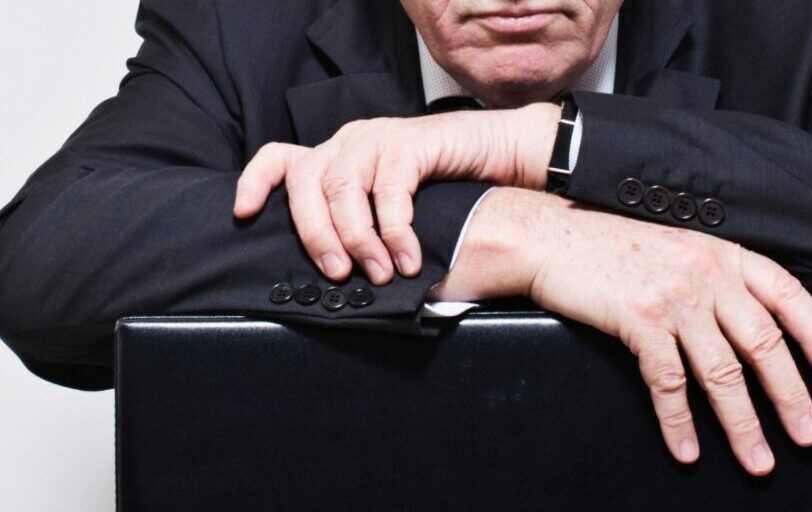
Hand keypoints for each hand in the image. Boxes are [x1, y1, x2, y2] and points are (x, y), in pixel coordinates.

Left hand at [232, 103, 559, 283]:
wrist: (499, 156)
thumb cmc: (446, 191)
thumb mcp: (391, 210)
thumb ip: (362, 230)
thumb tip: (340, 283)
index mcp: (337, 157)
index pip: (280, 158)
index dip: (255, 182)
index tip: (243, 214)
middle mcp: (350, 142)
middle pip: (306, 182)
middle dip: (315, 234)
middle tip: (338, 274)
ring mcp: (378, 138)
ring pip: (343, 188)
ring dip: (358, 238)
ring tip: (380, 272)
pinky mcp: (410, 142)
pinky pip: (390, 190)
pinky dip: (396, 230)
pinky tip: (409, 257)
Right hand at [431, 188, 811, 475]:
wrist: (549, 237)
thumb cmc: (607, 244)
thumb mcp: (673, 247)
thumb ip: (710, 276)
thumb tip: (740, 325)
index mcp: (721, 253)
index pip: (787, 295)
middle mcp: (706, 273)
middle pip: (764, 344)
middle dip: (790, 397)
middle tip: (806, 435)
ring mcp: (674, 297)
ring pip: (723, 373)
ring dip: (743, 425)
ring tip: (756, 459)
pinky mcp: (639, 319)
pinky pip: (669, 383)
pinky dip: (680, 423)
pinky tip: (688, 449)